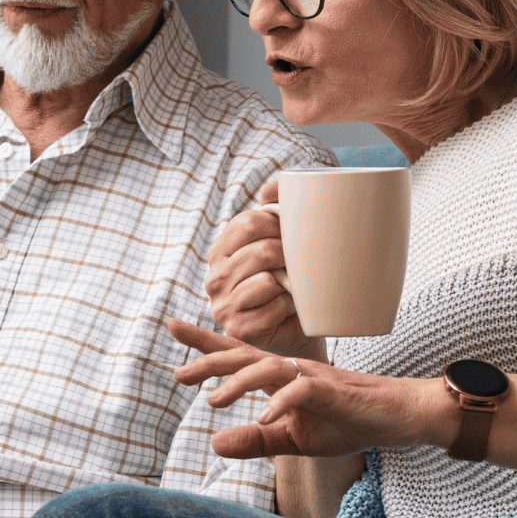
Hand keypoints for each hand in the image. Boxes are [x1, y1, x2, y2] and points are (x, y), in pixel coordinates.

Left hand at [171, 321, 445, 459]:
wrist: (393, 418)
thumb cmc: (342, 422)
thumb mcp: (291, 440)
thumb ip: (255, 440)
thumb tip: (213, 444)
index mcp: (277, 378)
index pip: (234, 355)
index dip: (203, 343)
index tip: (172, 328)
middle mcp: (289, 370)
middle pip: (242, 356)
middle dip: (208, 360)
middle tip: (178, 372)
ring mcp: (310, 377)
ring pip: (267, 369)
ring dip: (238, 383)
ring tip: (212, 400)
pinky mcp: (331, 391)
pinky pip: (301, 392)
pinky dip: (282, 403)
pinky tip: (265, 416)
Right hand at [205, 181, 320, 358]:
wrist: (295, 331)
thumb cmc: (287, 285)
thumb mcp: (279, 245)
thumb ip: (272, 212)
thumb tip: (273, 186)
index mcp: (220, 252)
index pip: (248, 222)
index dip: (279, 224)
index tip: (295, 233)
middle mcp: (214, 278)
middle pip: (260, 249)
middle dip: (290, 254)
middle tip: (302, 264)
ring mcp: (222, 305)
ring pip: (267, 278)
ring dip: (290, 283)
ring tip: (292, 288)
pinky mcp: (238, 328)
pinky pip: (274, 305)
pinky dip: (290, 307)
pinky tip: (287, 311)